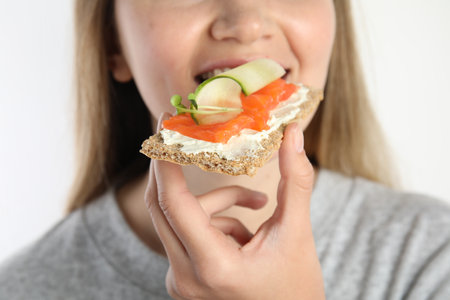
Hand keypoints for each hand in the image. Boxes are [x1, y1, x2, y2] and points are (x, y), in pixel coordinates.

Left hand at [145, 117, 324, 299]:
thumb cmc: (296, 289)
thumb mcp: (297, 233)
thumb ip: (295, 180)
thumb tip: (293, 135)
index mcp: (213, 266)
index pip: (174, 203)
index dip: (166, 161)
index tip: (166, 126)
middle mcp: (186, 277)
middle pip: (163, 207)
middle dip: (174, 169)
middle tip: (185, 136)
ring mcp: (181, 282)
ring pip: (182, 219)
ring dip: (216, 203)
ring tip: (258, 207)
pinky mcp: (183, 280)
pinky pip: (187, 234)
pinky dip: (214, 222)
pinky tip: (245, 234)